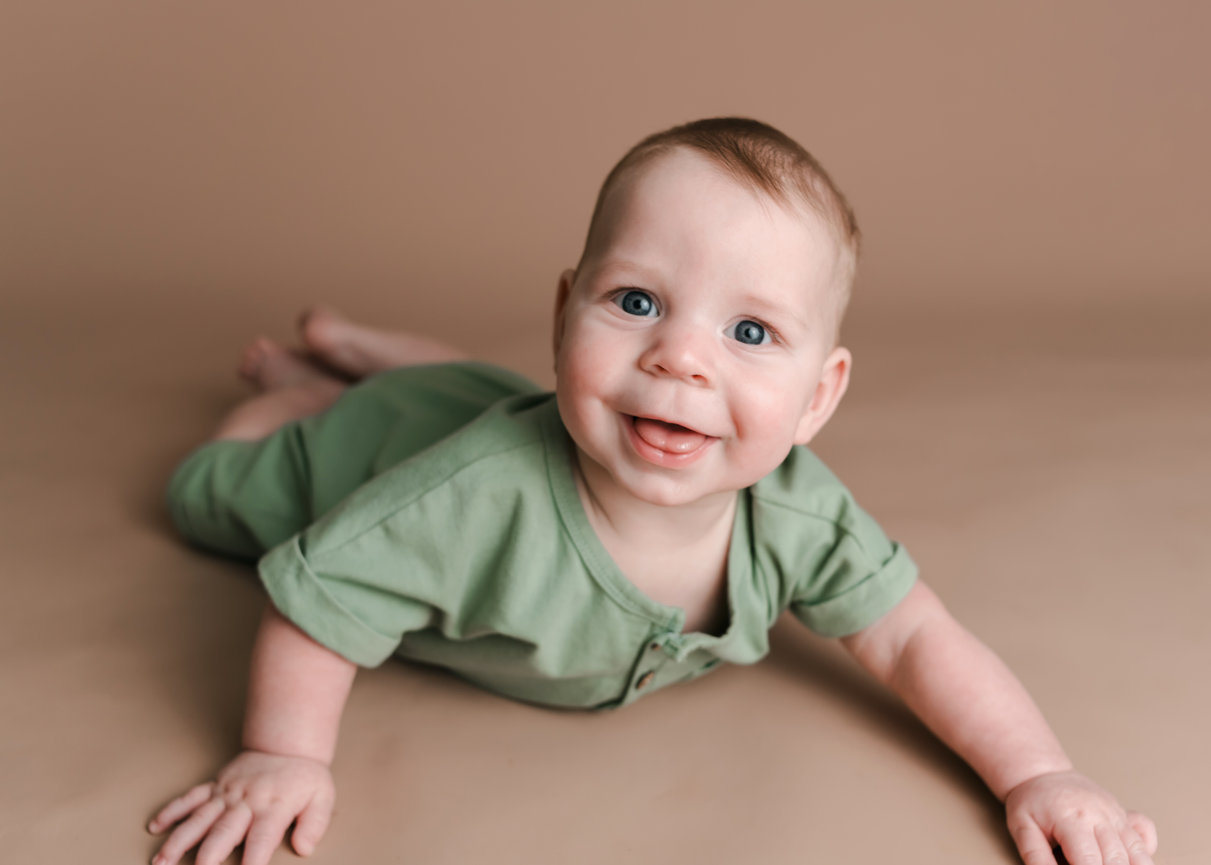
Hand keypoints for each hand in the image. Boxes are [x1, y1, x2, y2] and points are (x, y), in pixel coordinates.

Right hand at [147, 750, 334, 864]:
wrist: (288, 744)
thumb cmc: (304, 777)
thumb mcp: (322, 797)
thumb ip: (315, 824)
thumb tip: (304, 848)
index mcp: (273, 808)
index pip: (261, 840)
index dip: (252, 862)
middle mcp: (245, 802)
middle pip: (223, 832)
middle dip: (207, 857)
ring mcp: (226, 793)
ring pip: (199, 818)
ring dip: (179, 840)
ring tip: (160, 861)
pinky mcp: (215, 786)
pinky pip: (190, 797)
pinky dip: (172, 810)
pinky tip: (155, 826)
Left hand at [1004, 770, 1157, 864]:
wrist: (1042, 773)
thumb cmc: (1031, 801)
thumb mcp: (1023, 828)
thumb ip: (1037, 856)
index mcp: (1072, 818)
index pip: (1090, 861)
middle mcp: (1100, 815)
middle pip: (1117, 860)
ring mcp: (1115, 814)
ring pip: (1137, 852)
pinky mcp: (1124, 815)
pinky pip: (1146, 834)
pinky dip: (1144, 854)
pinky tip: (1128, 861)